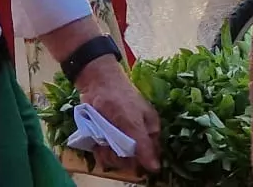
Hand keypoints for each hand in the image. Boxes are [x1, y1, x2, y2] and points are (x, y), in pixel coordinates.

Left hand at [73, 56, 161, 173]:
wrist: (96, 83)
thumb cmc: (119, 100)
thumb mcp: (132, 122)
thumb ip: (143, 146)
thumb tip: (156, 169)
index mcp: (150, 131)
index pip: (149, 156)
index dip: (138, 161)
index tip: (127, 157)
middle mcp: (137, 136)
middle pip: (131, 160)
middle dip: (118, 157)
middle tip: (110, 146)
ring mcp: (121, 137)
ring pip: (116, 158)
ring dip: (107, 153)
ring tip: (101, 141)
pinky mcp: (107, 137)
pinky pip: (105, 153)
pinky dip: (99, 150)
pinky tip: (96, 142)